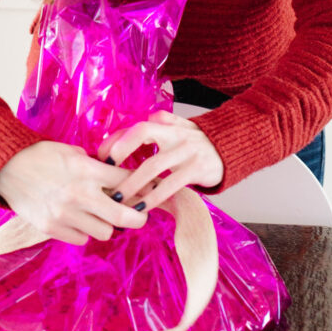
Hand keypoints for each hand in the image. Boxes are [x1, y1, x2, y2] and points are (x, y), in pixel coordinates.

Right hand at [0, 139, 149, 245]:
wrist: (6, 167)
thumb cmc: (41, 155)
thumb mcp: (72, 152)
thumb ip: (95, 166)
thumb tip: (119, 178)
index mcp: (86, 170)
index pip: (127, 182)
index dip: (144, 186)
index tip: (152, 189)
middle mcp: (79, 195)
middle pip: (125, 217)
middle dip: (138, 217)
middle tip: (141, 215)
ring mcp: (65, 215)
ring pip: (105, 232)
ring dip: (107, 224)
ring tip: (100, 214)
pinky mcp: (52, 228)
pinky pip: (81, 238)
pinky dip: (84, 231)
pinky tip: (78, 218)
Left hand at [96, 111, 223, 213]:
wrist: (231, 148)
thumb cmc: (195, 143)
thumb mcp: (176, 129)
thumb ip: (152, 130)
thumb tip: (117, 140)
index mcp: (166, 122)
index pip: (135, 126)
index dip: (116, 141)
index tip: (100, 158)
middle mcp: (175, 132)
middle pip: (142, 133)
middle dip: (119, 152)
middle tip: (102, 175)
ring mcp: (187, 150)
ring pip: (153, 164)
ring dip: (132, 183)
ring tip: (117, 200)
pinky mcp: (196, 169)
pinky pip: (170, 184)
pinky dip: (153, 197)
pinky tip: (141, 208)